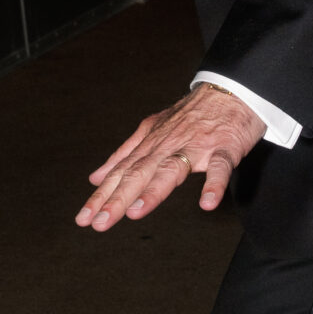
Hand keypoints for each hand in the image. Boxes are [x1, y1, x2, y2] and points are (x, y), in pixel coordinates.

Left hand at [76, 84, 264, 231]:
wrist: (229, 90)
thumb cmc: (191, 115)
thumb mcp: (152, 131)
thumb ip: (124, 155)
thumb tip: (95, 177)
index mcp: (150, 145)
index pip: (120, 173)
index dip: (101, 196)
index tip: (83, 218)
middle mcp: (168, 146)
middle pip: (139, 173)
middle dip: (117, 199)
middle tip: (99, 223)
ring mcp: (195, 147)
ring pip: (171, 169)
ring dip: (153, 191)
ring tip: (135, 212)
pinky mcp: (224, 148)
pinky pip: (219, 168)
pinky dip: (213, 184)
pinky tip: (207, 203)